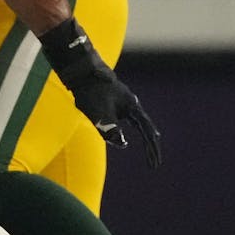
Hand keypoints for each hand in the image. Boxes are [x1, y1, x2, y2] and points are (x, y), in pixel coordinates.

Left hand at [38, 18, 161, 166]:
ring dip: (142, 137)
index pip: (147, 132)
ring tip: (149, 149)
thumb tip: (122, 144)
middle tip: (153, 163)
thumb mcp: (99, 113)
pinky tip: (120, 133)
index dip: (151, 149)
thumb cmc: (90, 91)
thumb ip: (110, 129)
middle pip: (145, 128)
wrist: (80, 70)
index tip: (154, 164)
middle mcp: (130, 104)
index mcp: (132, 106)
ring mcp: (122, 101)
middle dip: (150, 146)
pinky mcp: (112, 100)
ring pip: (134, 124)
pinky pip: (123, 119)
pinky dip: (127, 129)